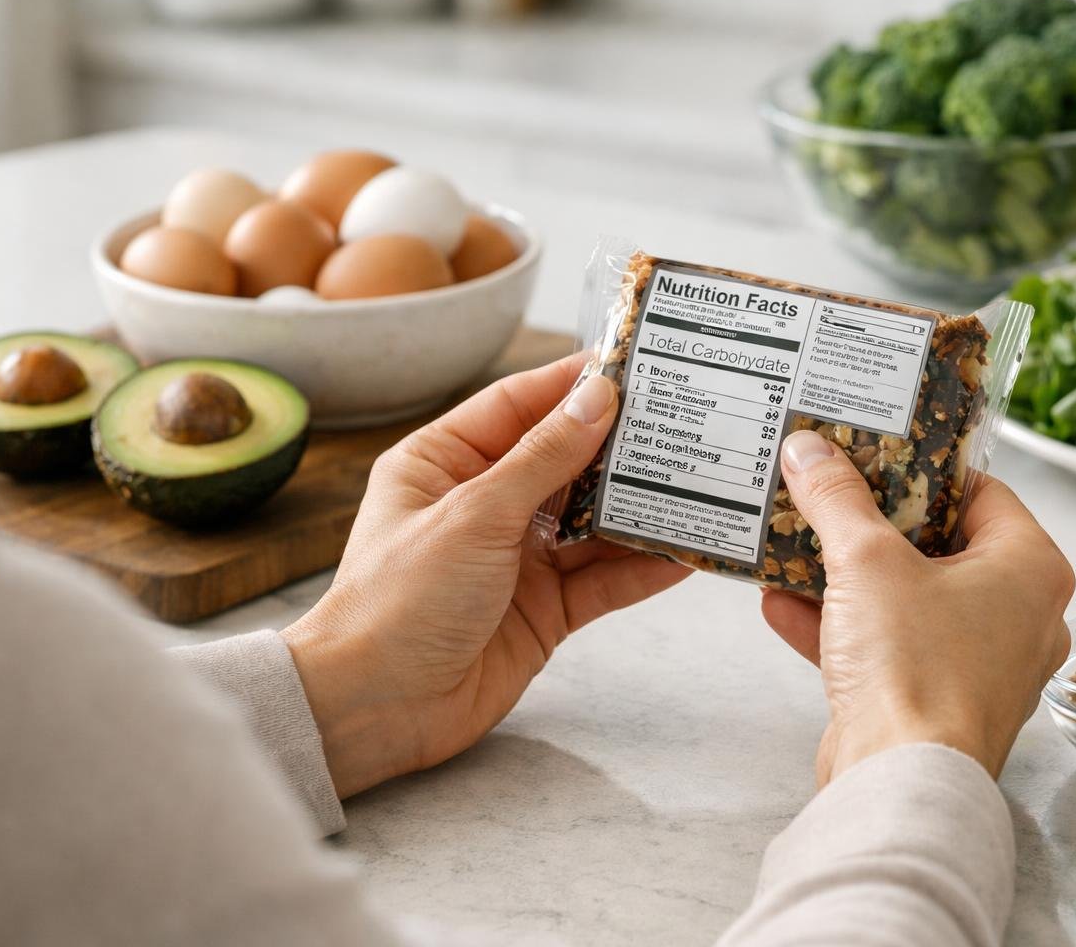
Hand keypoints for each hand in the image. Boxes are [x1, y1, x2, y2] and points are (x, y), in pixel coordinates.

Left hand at [282, 356, 688, 797]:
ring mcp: (516, 558)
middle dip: (620, 445)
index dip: (574, 384)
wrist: (376, 710)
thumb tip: (597, 399)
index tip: (633, 365)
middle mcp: (482, 504)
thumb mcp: (474, 514)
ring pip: (592, 521)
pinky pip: (602, 578)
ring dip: (640, 508)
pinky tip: (683, 552)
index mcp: (443, 462)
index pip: (518, 404)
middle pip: (564, 460)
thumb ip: (543, 458)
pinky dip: (641, 567)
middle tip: (683, 420)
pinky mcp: (544, 610)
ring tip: (698, 482)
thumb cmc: (397, 602)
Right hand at [761, 429, 1073, 784]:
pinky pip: (888, 648)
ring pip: (908, 599)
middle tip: (829, 489)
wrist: (899, 782)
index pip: (979, 491)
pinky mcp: (937, 701)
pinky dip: (840, 627)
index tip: (874, 449)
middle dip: (872, 523)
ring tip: (796, 541)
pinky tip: (781, 604)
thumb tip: (809, 450)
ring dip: (847, 576)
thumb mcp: (865, 560)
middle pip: (939, 545)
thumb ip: (836, 498)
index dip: (921, 467)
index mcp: (1030, 568)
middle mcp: (1018, 615)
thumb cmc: (915, 670)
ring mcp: (979, 663)